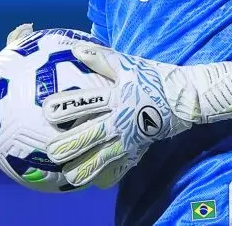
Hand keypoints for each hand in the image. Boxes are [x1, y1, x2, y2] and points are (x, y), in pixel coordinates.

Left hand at [41, 43, 231, 187]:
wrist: (184, 98)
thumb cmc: (153, 77)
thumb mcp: (128, 64)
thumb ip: (101, 58)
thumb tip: (76, 48)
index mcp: (116, 97)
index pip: (88, 102)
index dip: (68, 106)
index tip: (47, 112)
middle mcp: (121, 120)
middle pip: (92, 135)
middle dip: (71, 145)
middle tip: (51, 153)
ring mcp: (130, 138)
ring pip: (105, 157)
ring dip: (86, 167)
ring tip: (68, 175)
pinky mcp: (139, 149)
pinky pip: (122, 166)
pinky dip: (108, 175)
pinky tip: (95, 183)